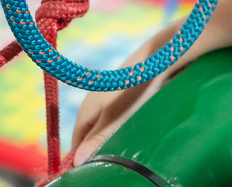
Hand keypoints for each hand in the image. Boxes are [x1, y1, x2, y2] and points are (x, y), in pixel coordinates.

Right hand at [70, 25, 184, 165]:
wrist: (156, 59)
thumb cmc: (134, 90)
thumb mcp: (114, 118)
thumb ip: (96, 139)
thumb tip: (75, 162)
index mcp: (86, 111)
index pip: (76, 142)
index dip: (79, 158)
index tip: (86, 172)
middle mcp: (94, 106)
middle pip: (90, 136)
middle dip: (96, 150)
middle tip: (106, 165)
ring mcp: (109, 101)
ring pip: (105, 129)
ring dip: (110, 141)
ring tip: (119, 152)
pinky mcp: (125, 98)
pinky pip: (117, 120)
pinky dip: (121, 130)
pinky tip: (130, 135)